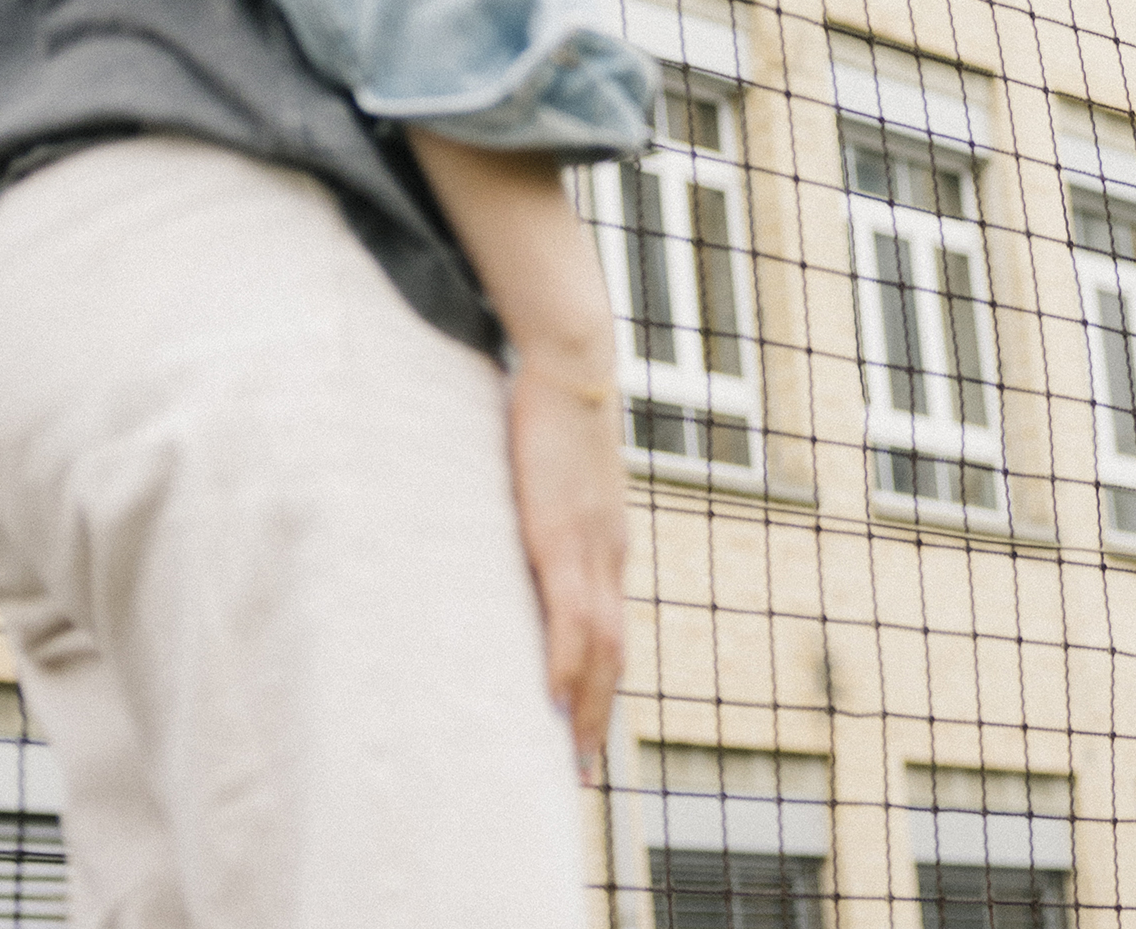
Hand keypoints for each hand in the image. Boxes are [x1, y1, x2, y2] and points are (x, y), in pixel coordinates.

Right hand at [506, 356, 630, 766]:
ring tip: (571, 758)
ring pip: (599, 644)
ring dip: (586, 705)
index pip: (610, 630)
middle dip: (597, 714)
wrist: (575, 364)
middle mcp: (608, 552)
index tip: (587, 733)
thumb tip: (523, 531)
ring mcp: (590, 545)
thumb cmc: (557, 413)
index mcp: (606, 542)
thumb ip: (548, 510)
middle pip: (613, 652)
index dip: (600, 685)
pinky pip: (570, 610)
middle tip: (581, 772)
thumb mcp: (558, 476)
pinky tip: (553, 698)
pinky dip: (564, 661)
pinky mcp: (563, 532)